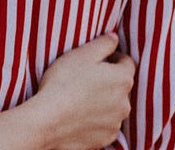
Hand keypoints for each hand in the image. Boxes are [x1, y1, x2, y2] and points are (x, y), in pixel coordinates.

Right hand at [24, 34, 136, 149]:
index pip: (127, 62)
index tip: (98, 60)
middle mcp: (125, 102)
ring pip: (114, 107)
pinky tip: (79, 116)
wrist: (48, 121)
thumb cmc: (62, 83)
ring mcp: (116, 122)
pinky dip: (96, 121)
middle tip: (85, 79)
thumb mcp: (80, 54)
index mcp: (122, 78)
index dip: (113, 57)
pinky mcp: (106, 138)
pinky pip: (105, 125)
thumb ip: (102, 44)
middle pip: (121, 86)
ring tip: (79, 99)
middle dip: (108, 81)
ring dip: (103, 102)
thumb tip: (114, 37)